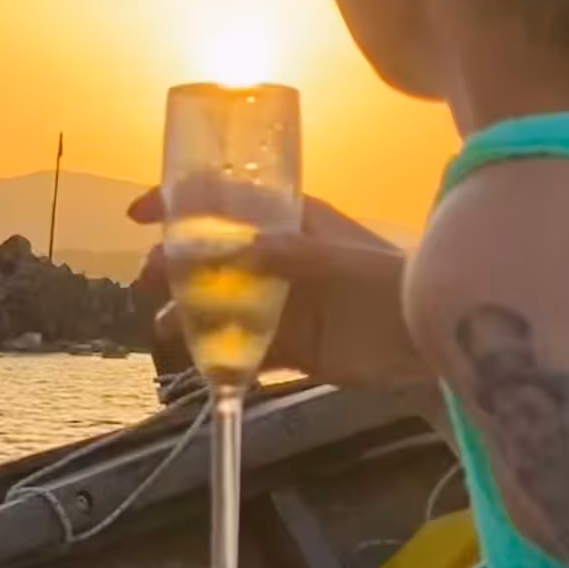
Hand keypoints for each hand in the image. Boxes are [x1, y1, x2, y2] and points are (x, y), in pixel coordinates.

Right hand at [129, 189, 428, 391]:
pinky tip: (199, 366)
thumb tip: (228, 251)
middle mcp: (276, 258)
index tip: (139, 215)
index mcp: (288, 221)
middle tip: (151, 280)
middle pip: (209, 257)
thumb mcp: (336, 260)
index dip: (178, 203)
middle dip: (172, 266)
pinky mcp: (289, 347)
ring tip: (165, 330)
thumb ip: (284, 255)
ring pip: (218, 306)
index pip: (224, 201)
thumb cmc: (387, 283)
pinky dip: (219, 359)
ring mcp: (280, 303)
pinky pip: (242, 351)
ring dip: (185, 315)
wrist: (429, 341)